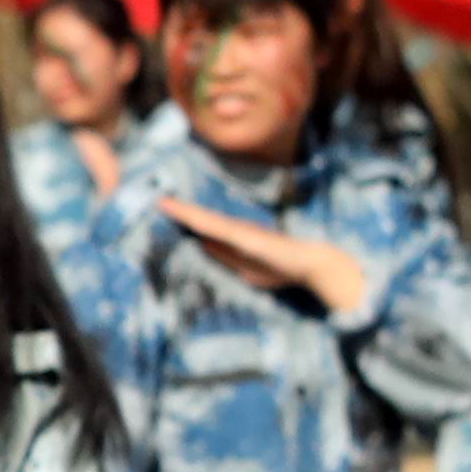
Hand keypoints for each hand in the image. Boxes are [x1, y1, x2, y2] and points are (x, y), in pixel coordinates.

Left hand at [153, 194, 360, 311]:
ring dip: (184, 212)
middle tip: (158, 202)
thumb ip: (226, 257)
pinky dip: (198, 220)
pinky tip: (185, 215)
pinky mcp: (245, 237)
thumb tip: (202, 245)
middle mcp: (235, 231)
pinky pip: (216, 227)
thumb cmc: (282, 268)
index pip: (205, 229)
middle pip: (201, 220)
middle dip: (179, 212)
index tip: (166, 211)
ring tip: (163, 203)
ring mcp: (240, 232)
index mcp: (235, 239)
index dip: (186, 220)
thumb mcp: (246, 269)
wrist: (311, 264)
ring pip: (205, 220)